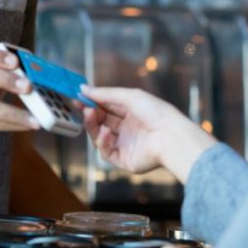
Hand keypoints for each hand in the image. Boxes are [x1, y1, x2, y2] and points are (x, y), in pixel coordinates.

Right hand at [83, 86, 216, 183]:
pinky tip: (105, 133)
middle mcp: (128, 128)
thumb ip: (106, 94)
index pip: (107, 107)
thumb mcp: (130, 97)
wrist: (170, 136)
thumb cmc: (156, 112)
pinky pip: (106, 152)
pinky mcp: (124, 159)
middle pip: (101, 122)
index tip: (77, 97)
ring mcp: (125, 144)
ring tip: (90, 115)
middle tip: (79, 106)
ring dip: (93, 126)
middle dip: (89, 114)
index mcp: (132, 112)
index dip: (92, 103)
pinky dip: (102, 142)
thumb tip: (84, 88)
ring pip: (100, 137)